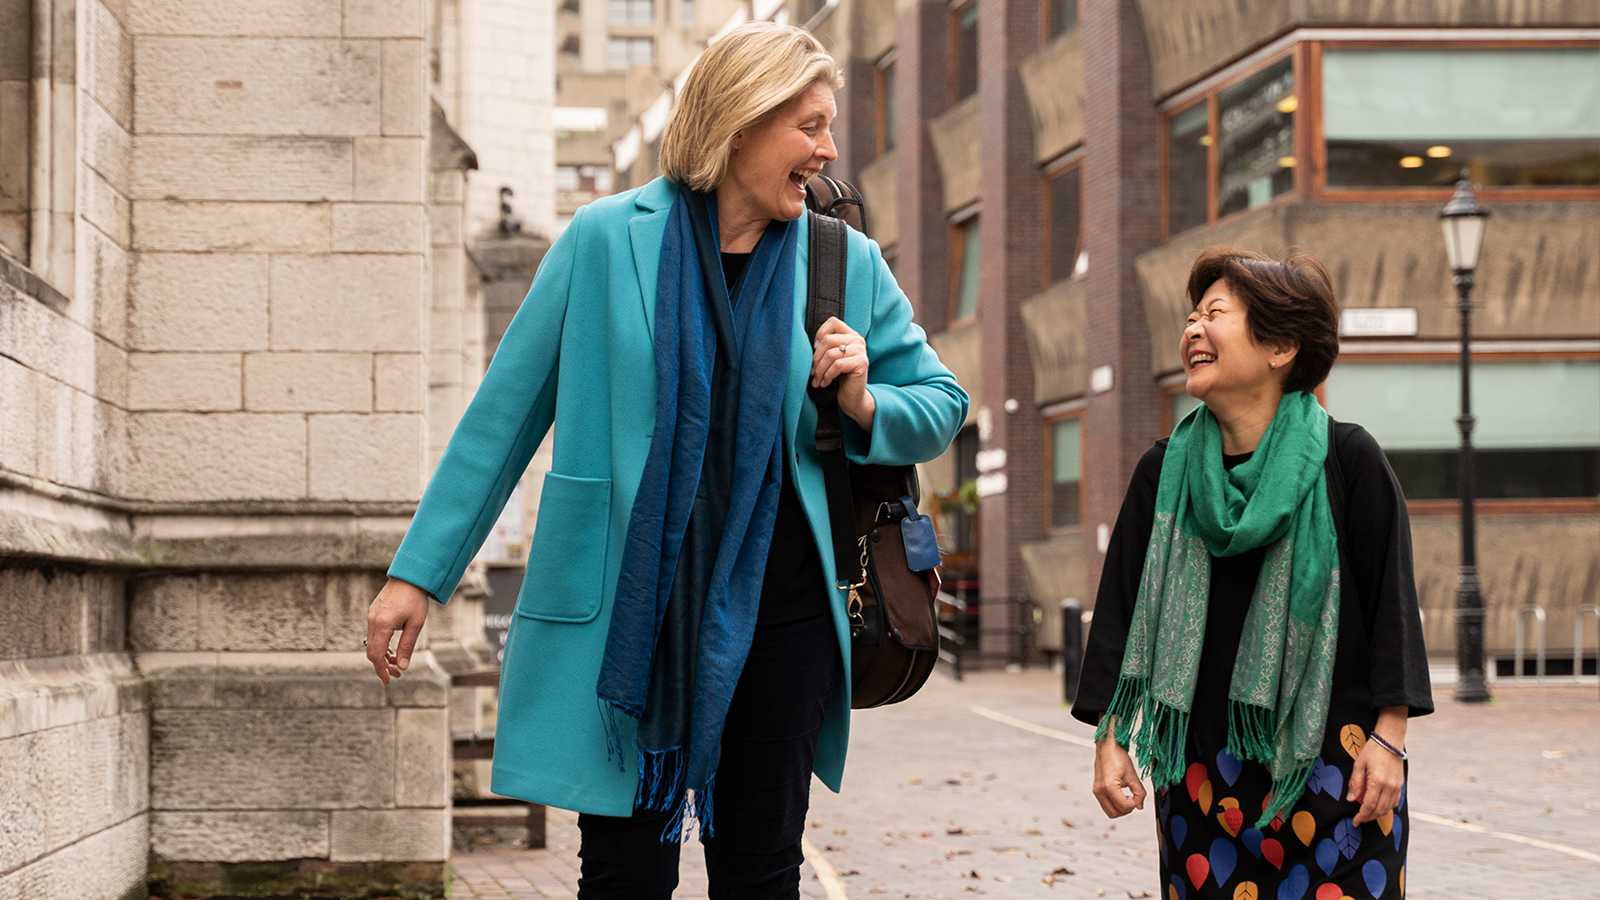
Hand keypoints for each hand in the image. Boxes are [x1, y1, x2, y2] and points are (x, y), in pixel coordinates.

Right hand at [366, 577, 429, 684]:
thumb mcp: (416, 625)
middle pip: (372, 651)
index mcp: (383, 624)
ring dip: (382, 656)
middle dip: (383, 666)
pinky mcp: (374, 612)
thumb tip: (402, 667)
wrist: (410, 576)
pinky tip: (391, 650)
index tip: (388, 681)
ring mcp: (371, 616)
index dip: (381, 670)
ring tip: (396, 664)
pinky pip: (374, 634)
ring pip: (372, 644)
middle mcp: (373, 621)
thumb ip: (407, 647)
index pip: (376, 655)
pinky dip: (381, 645)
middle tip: (397, 674)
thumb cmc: (416, 599)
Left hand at [810, 317, 874, 430]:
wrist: (853, 398)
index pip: (832, 322)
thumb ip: (825, 347)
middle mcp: (857, 340)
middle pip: (828, 339)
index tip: (815, 352)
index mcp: (850, 335)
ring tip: (817, 380)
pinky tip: (825, 383)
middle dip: (816, 358)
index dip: (819, 335)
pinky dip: (827, 375)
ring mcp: (861, 351)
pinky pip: (837, 365)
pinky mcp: (862, 363)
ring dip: (820, 370)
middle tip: (812, 371)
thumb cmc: (839, 378)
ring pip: (830, 354)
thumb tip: (807, 344)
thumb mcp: (831, 358)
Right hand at [1092, 730, 1146, 818]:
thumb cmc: (1118, 757)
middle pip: (1114, 813)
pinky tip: (1122, 795)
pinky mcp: (1096, 790)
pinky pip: (1106, 805)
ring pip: (1109, 811)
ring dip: (1120, 808)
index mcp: (1109, 786)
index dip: (1134, 805)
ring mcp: (1096, 791)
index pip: (1123, 807)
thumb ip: (1139, 793)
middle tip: (1133, 800)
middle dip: (1126, 810)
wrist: (1107, 746)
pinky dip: (1115, 804)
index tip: (1137, 796)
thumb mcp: (1133, 776)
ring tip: (1128, 797)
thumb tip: (1140, 806)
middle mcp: (1099, 791)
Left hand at [1348, 707, 1406, 824]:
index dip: (1362, 816)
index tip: (1355, 821)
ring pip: (1388, 808)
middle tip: (1359, 820)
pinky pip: (1394, 802)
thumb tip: (1351, 799)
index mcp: (1377, 782)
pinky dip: (1386, 808)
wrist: (1389, 741)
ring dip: (1377, 814)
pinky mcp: (1401, 784)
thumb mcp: (1358, 765)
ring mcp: (1397, 786)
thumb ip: (1355, 783)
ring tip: (1367, 815)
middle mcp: (1390, 787)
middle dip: (1369, 817)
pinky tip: (1379, 807)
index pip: (1369, 806)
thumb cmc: (1372, 750)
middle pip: (1379, 810)